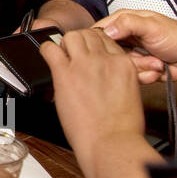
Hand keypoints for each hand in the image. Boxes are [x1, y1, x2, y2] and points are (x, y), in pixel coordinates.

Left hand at [38, 27, 145, 164]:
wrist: (111, 143)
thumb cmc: (122, 128)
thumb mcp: (130, 94)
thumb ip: (118, 78)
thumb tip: (106, 76)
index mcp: (124, 64)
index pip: (107, 41)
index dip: (95, 45)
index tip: (89, 52)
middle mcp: (105, 60)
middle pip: (89, 35)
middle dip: (80, 41)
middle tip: (74, 54)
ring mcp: (84, 65)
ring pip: (71, 37)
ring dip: (65, 44)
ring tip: (62, 56)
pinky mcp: (65, 74)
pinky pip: (50, 50)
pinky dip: (46, 50)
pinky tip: (47, 57)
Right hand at [95, 10, 176, 85]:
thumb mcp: (152, 26)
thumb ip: (128, 23)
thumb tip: (107, 30)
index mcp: (123, 21)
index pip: (100, 30)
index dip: (101, 41)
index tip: (111, 48)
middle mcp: (124, 37)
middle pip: (108, 51)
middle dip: (126, 58)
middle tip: (144, 56)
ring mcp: (130, 53)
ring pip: (119, 66)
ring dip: (140, 67)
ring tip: (156, 62)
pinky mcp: (136, 68)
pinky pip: (130, 76)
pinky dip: (145, 75)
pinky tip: (157, 70)